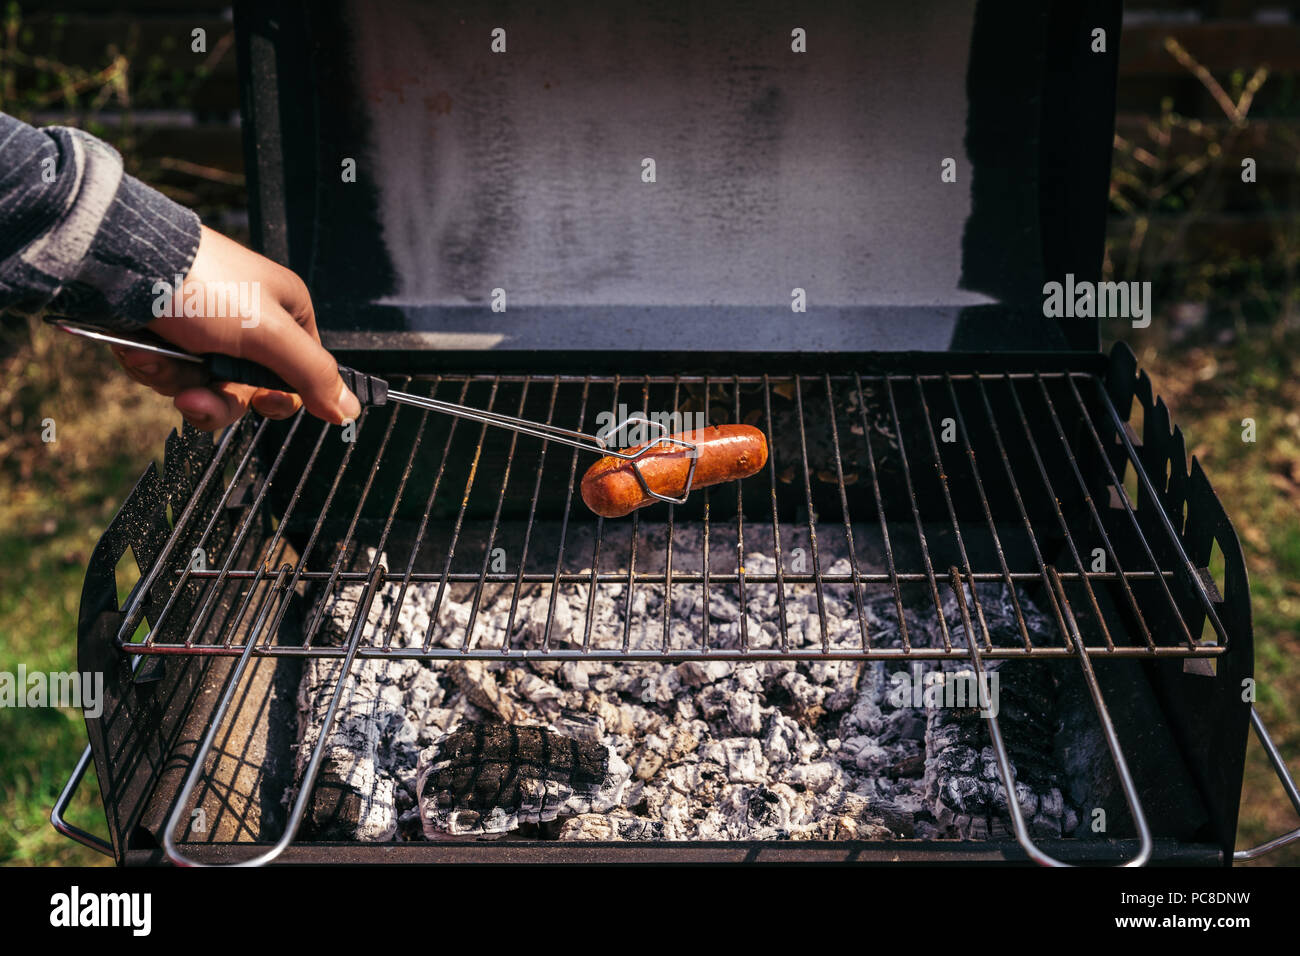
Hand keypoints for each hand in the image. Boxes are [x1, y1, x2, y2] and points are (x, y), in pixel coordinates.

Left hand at [110, 225, 361, 430]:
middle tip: (195, 394)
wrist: (120, 261)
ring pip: (205, 387)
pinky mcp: (169, 335)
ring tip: (157, 358)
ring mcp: (206, 330)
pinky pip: (171, 374)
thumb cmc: (202, 286)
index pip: (299, 375)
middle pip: (247, 390)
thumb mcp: (268, 333)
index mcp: (286, 312)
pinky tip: (141, 348)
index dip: (278, 396)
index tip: (261, 401)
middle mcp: (249, 321)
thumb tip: (350, 409)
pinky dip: (154, 367)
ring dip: (179, 382)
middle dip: (218, 397)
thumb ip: (313, 374)